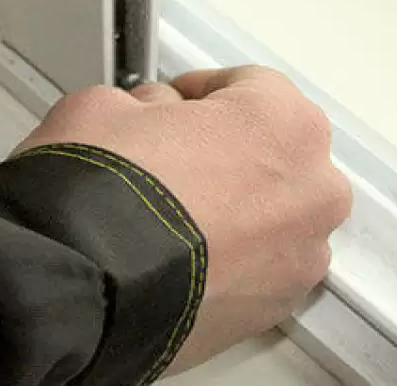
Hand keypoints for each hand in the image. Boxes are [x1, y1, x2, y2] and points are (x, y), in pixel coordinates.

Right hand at [15, 66, 351, 375]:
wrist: (85, 289)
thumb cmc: (103, 198)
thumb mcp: (107, 105)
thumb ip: (149, 102)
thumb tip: (153, 117)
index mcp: (282, 121)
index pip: (251, 87)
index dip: (200, 94)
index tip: (176, 105)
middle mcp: (311, 189)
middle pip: (272, 152)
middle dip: (228, 153)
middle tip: (173, 159)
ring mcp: (299, 255)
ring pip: (270, 215)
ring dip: (233, 210)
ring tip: (172, 215)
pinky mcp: (275, 310)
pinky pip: (259, 268)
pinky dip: (229, 259)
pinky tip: (178, 254)